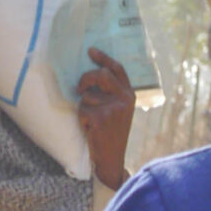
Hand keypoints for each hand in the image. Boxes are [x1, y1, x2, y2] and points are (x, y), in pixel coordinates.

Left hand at [77, 45, 133, 189]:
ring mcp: (113, 108)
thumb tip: (92, 75)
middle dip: (86, 79)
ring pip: (87, 95)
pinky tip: (91, 129)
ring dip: (84, 107)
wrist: (112, 158)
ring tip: (93, 122)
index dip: (103, 58)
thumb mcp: (119, 110)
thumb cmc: (112, 133)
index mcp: (129, 95)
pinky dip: (82, 119)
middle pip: (101, 75)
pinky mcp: (100, 118)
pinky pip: (82, 109)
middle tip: (80, 88)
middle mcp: (124, 99)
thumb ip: (112, 93)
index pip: (117, 69)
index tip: (91, 51)